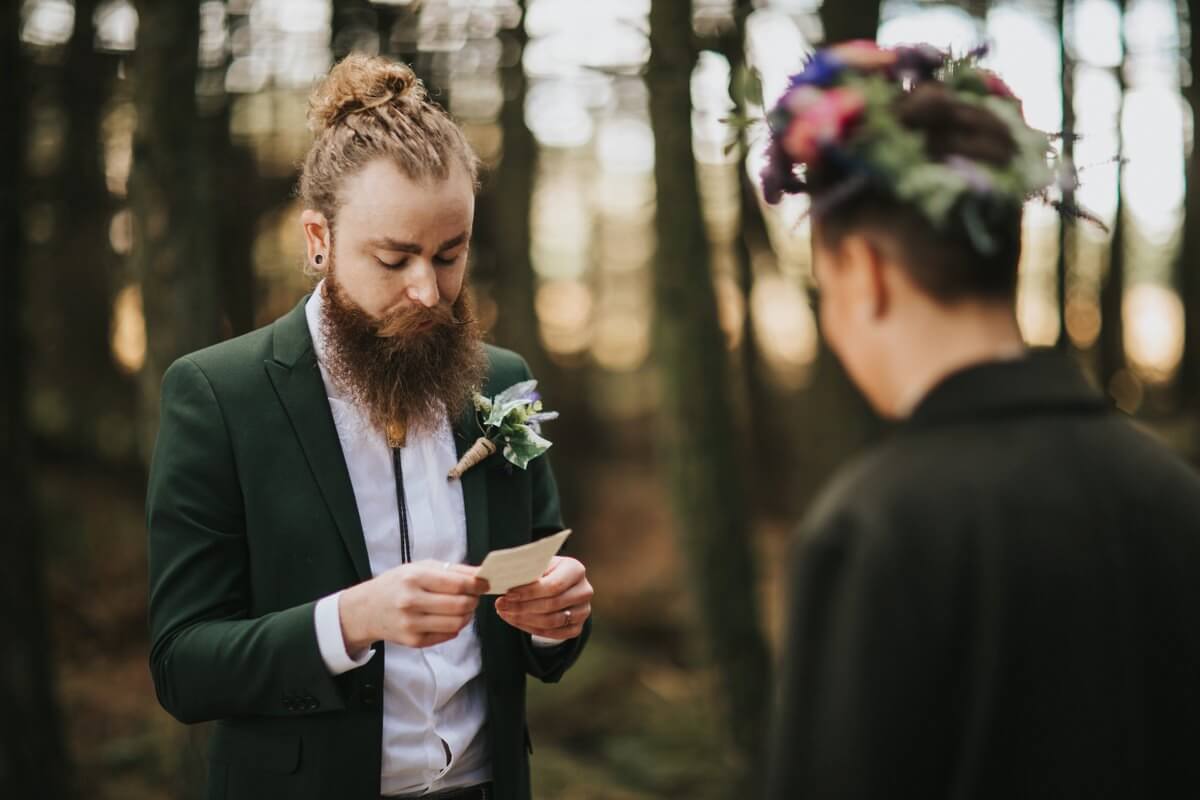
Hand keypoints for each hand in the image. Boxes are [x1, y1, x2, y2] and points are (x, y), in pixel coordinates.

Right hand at [339, 560, 488, 649]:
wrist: (366, 609)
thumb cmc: (397, 584)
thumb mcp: (420, 567)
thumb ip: (453, 570)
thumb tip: (482, 573)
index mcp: (414, 578)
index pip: (457, 584)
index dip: (477, 585)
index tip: (485, 583)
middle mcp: (411, 602)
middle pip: (460, 605)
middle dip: (474, 599)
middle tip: (474, 595)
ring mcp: (412, 624)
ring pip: (457, 623)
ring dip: (468, 614)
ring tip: (463, 606)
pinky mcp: (414, 641)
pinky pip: (448, 635)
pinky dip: (455, 626)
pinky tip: (448, 617)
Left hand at [494, 556, 591, 639]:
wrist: (559, 586)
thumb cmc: (546, 572)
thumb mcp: (539, 566)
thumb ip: (528, 572)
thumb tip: (506, 579)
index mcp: (576, 569)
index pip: (553, 586)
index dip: (529, 592)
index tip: (508, 594)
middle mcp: (584, 590)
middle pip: (552, 604)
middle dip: (523, 606)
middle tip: (501, 605)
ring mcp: (583, 611)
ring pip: (552, 621)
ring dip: (525, 619)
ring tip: (506, 613)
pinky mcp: (578, 627)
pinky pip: (554, 634)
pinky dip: (532, 629)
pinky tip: (517, 621)